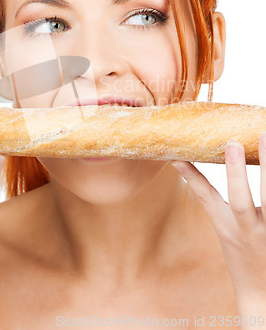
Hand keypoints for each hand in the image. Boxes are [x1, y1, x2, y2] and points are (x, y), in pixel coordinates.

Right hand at [171, 132, 265, 300]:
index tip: (178, 157)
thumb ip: (215, 202)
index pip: (205, 198)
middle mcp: (248, 231)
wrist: (263, 294)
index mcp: (227, 228)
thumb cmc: (243, 255)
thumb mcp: (225, 231)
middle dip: (235, 171)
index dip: (191, 177)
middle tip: (233, 142)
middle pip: (240, 200)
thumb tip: (191, 168)